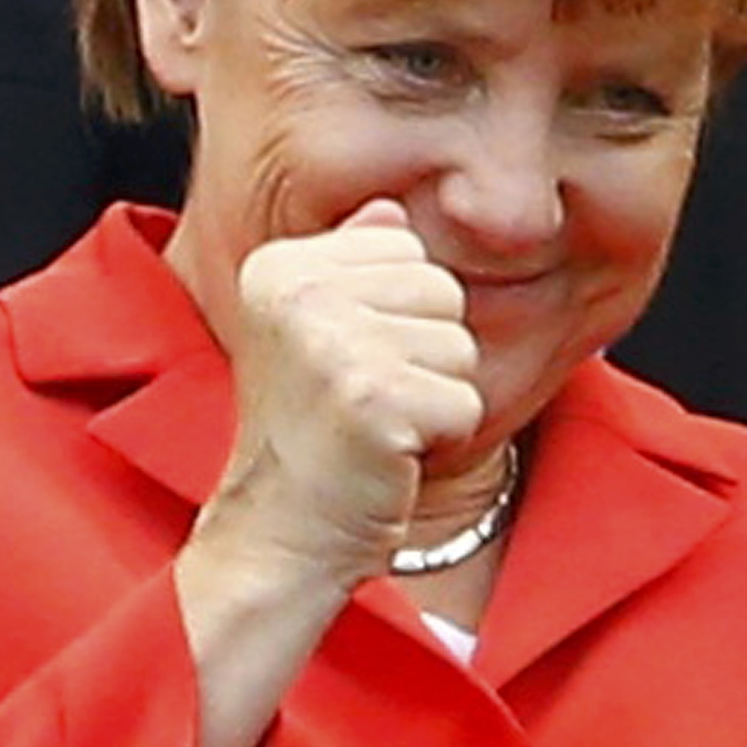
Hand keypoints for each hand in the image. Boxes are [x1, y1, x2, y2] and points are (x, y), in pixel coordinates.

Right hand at [211, 198, 484, 591]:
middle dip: (426, 356)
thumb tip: (390, 210)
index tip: (349, 367)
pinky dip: (443, 440)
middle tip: (368, 403)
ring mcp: (333, 344)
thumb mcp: (316, 335)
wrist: (280, 536)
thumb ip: (351, 265)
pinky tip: (390, 456)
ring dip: (436, 398)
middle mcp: (298, 294)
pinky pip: (466, 401)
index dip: (401, 317)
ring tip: (378, 428)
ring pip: (461, 345)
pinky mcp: (374, 399)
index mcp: (281, 266)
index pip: (407, 249)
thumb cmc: (310, 438)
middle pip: (442, 290)